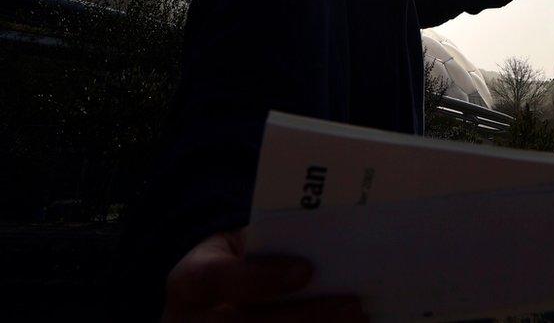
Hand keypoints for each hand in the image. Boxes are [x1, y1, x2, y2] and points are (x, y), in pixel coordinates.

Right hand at [163, 229, 366, 321]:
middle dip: (304, 316)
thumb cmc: (237, 266)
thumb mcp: (240, 249)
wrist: (209, 303)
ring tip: (357, 319)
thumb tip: (328, 245)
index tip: (307, 270)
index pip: (217, 278)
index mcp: (190, 282)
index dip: (262, 278)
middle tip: (352, 305)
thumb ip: (273, 248)